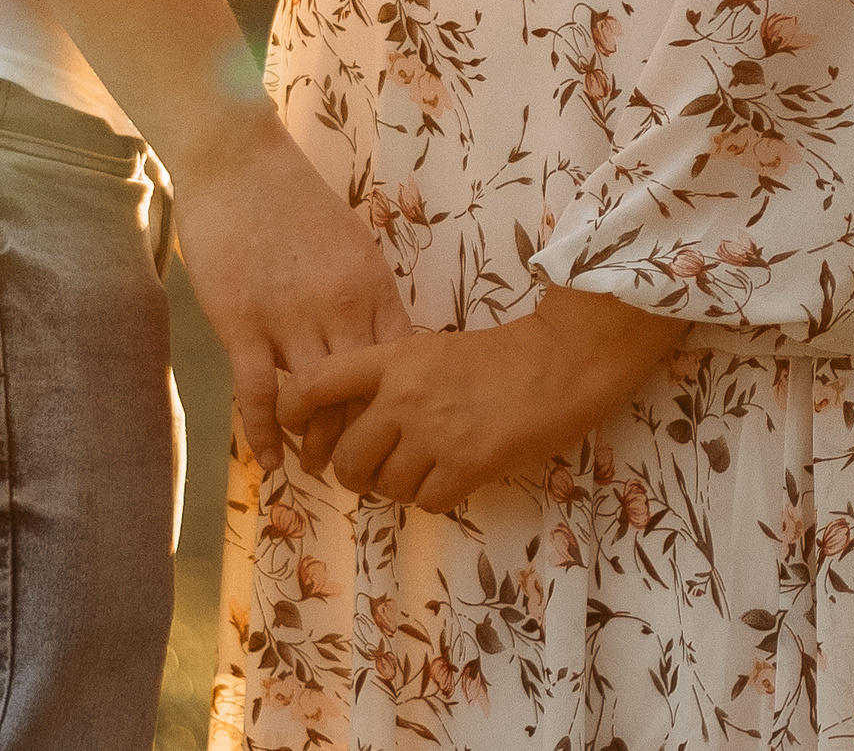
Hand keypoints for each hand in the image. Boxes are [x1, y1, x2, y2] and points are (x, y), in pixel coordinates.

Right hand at [173, 105, 412, 471]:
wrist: (239, 163)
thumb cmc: (296, 200)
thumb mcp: (352, 244)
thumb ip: (365, 293)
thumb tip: (381, 334)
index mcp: (372, 288)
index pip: (400, 363)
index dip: (402, 403)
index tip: (400, 428)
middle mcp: (340, 310)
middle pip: (365, 392)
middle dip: (366, 434)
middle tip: (364, 465)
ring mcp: (291, 320)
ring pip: (317, 401)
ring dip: (319, 441)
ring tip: (320, 468)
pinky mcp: (243, 326)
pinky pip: (259, 394)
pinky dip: (267, 434)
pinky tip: (271, 461)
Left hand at [279, 288, 686, 512]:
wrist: (563, 361)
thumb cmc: (501, 355)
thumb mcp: (433, 351)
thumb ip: (392, 381)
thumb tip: (353, 426)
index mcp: (393, 360)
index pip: (314, 385)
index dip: (291, 413)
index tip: (294, 430)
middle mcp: (403, 397)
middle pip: (344, 456)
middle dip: (354, 472)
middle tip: (372, 470)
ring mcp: (434, 433)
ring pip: (384, 486)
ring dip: (398, 488)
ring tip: (422, 471)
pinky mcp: (466, 465)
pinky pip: (425, 502)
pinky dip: (434, 498)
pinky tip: (452, 478)